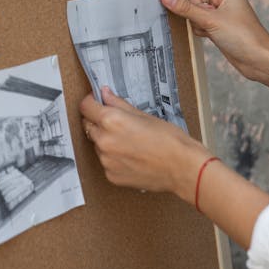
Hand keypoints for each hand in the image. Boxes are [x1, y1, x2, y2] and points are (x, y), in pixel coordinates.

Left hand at [80, 86, 208, 201]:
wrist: (182, 168)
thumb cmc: (169, 140)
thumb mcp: (144, 115)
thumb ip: (119, 104)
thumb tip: (104, 93)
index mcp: (111, 121)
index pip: (85, 106)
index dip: (92, 102)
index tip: (97, 102)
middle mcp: (104, 140)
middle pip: (88, 125)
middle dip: (99, 122)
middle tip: (119, 123)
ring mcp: (106, 160)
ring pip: (97, 144)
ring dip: (107, 141)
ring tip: (131, 142)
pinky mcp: (111, 175)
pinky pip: (106, 161)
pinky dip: (114, 158)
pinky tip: (132, 157)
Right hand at [158, 0, 268, 80]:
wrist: (259, 60)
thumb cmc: (243, 37)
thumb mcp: (210, 20)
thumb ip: (186, 8)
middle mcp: (223, 0)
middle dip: (190, 9)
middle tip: (196, 19)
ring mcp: (220, 14)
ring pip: (195, 12)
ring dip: (195, 21)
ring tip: (207, 30)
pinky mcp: (218, 27)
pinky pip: (199, 23)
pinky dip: (199, 29)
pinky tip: (208, 36)